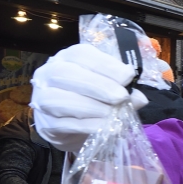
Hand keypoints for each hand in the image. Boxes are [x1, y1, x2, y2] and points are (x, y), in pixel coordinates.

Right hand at [30, 44, 148, 152]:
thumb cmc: (92, 101)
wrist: (71, 129)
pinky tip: (102, 127)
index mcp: (67, 58)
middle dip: (98, 85)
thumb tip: (140, 98)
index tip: (128, 76)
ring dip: (89, 106)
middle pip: (68, 73)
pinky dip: (84, 126)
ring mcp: (42, 98)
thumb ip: (123, 91)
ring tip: (111, 113)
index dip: (105, 65)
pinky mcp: (45, 124)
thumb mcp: (110, 91)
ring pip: (58, 99)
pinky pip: (61, 124)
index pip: (82, 54)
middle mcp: (49, 74)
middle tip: (121, 97)